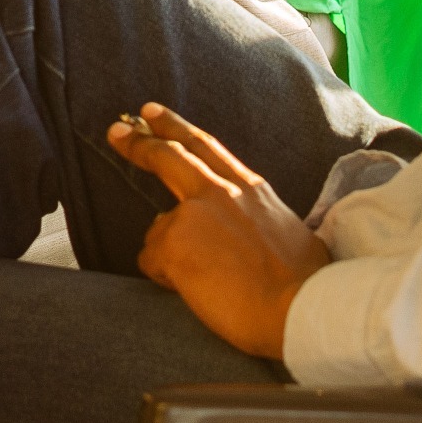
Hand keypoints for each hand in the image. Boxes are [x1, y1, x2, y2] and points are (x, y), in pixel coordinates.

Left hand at [114, 102, 329, 358]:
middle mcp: (220, 191)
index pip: (206, 147)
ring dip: (173, 255)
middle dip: (140, 141)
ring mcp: (194, 213)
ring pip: (160, 227)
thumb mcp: (288, 231)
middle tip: (118, 129)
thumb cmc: (303, 283)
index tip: (152, 114)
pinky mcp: (173, 242)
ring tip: (209, 282)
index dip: (175, 127)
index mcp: (250, 188)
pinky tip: (197, 291)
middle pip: (169, 155)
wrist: (300, 308)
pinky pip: (152, 260)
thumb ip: (255, 220)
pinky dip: (166, 277)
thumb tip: (236, 234)